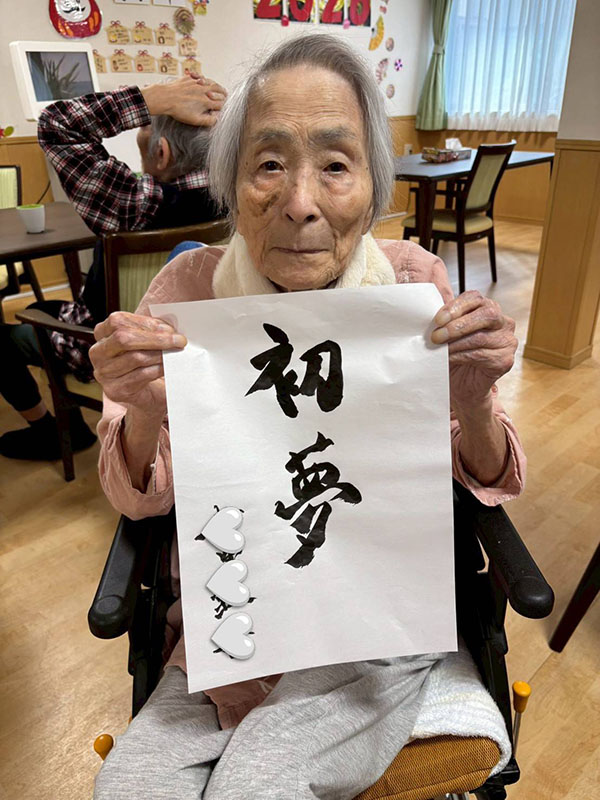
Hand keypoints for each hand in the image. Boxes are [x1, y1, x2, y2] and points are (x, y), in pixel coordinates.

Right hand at [90, 311, 185, 416]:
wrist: (146, 394)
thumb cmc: (144, 363)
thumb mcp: (145, 342)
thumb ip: (150, 330)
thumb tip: (168, 328)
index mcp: (102, 334)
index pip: (118, 322)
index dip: (145, 323)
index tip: (169, 329)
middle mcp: (98, 353)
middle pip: (124, 339)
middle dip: (155, 338)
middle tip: (178, 340)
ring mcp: (104, 373)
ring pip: (136, 357)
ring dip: (160, 354)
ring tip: (176, 353)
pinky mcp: (115, 390)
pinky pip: (141, 375)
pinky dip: (159, 369)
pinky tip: (169, 366)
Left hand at [141, 75, 226, 126]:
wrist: (165, 98)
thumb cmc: (178, 110)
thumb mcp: (195, 120)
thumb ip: (208, 120)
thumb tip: (217, 119)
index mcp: (206, 102)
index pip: (220, 104)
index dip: (223, 106)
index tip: (223, 107)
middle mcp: (203, 91)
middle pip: (218, 90)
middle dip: (223, 94)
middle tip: (226, 95)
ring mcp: (196, 83)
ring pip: (210, 82)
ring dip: (216, 85)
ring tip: (218, 87)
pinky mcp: (188, 79)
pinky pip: (199, 76)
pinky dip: (204, 78)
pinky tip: (203, 80)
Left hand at [431, 291, 516, 409]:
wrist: (463, 386)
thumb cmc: (456, 356)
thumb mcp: (449, 335)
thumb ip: (446, 321)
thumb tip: (429, 312)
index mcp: (488, 309)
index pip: (475, 298)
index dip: (455, 307)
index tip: (437, 320)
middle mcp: (503, 322)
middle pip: (486, 314)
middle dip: (458, 325)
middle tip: (436, 336)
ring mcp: (507, 341)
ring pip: (480, 337)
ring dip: (455, 343)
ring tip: (438, 348)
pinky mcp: (505, 360)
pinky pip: (480, 354)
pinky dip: (460, 356)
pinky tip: (448, 358)